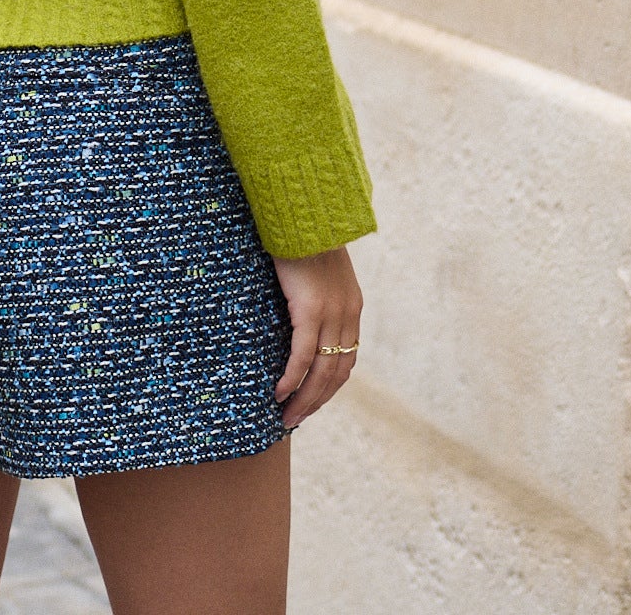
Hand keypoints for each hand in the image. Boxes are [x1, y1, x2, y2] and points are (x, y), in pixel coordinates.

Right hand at [271, 245, 361, 427]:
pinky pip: (303, 355)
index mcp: (351, 307)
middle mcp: (347, 315)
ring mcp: (331, 313)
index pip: (346, 359)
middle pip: (337, 373)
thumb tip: (294, 305)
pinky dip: (292, 378)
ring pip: (321, 371)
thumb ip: (314, 291)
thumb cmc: (302, 236)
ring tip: (286, 416)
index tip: (310, 401)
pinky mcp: (311, 309)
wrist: (304, 212)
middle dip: (316, 400)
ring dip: (305, 398)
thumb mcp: (317, 269)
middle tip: (295, 418)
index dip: (329, 385)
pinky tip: (279, 392)